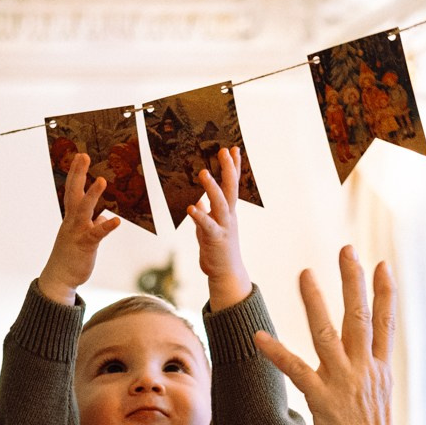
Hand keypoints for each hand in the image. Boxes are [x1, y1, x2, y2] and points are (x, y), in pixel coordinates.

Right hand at [39, 152, 120, 305]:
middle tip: (83, 155)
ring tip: (101, 180)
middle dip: (78, 173)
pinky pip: (97, 234)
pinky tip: (116, 221)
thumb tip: (103, 217)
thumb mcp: (83, 236)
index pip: (73, 190)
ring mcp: (78, 232)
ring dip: (92, 194)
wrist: (60, 278)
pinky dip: (106, 226)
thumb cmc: (72, 255)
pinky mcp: (85, 245)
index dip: (76, 172)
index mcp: (72, 217)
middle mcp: (72, 221)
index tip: (80, 156)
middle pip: (73, 192)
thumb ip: (93, 223)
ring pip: (84, 210)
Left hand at [187, 147, 250, 311]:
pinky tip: (192, 207)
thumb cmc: (217, 250)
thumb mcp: (209, 229)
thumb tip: (198, 202)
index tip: (233, 149)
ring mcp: (223, 227)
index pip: (232, 185)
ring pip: (220, 204)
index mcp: (227, 212)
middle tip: (225, 152)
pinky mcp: (215, 240)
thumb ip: (205, 214)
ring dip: (212, 188)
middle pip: (230, 189)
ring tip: (204, 173)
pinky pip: (206, 226)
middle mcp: (228, 217)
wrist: (225, 274)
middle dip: (229, 170)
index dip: (233, 168)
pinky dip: (199, 216)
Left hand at [253, 246, 398, 424]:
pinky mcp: (323, 402)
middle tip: (347, 249)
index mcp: (380, 374)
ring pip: (329, 333)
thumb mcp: (375, 414)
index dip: (385, 294)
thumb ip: (366, 390)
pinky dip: (276, 352)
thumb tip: (362, 385)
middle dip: (354, 281)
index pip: (385, 325)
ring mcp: (345, 385)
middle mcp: (366, 373)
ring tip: (304, 273)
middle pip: (361, 317)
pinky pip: (296, 370)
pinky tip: (258, 336)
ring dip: (315, 301)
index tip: (382, 264)